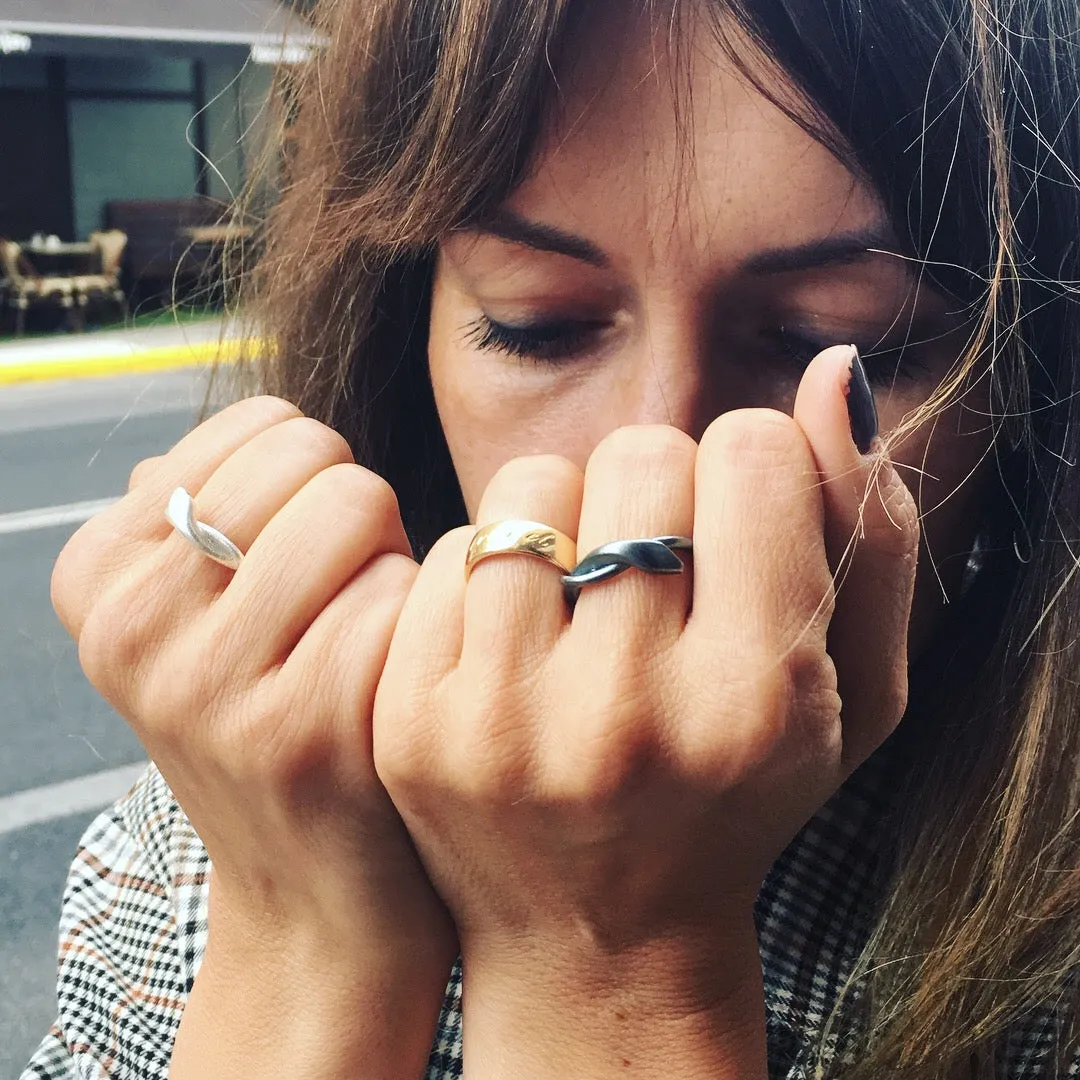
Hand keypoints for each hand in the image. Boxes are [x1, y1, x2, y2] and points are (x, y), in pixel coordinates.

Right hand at [51, 397, 455, 1077]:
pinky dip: (423, 624)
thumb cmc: (282, 721)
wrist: (315, 894)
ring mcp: (207, 682)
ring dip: (394, 563)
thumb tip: (264, 424)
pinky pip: (403, 589)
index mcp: (97, 575)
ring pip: (359, 505)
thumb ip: (211, 512)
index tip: (300, 564)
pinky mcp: (300, 728)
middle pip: (315, 457)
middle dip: (359, 515)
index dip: (316, 485)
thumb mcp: (206, 622)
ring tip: (368, 637)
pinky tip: (392, 688)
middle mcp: (131, 625)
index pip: (264, 426)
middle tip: (348, 598)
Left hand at [372, 345, 918, 1076]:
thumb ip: (873, 532)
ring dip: (570, 517)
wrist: (600, 934)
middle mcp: (627, 715)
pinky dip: (493, 569)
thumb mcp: (855, 692)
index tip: (740, 532)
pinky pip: (448, 550)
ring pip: (532, 486)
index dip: (754, 472)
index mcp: (757, 702)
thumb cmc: (744, 794)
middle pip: (639, 454)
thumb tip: (831, 372)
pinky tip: (518, 638)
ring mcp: (504, 724)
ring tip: (585, 597)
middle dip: (660, 491)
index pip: (751, 451)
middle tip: (658, 571)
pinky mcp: (413, 724)